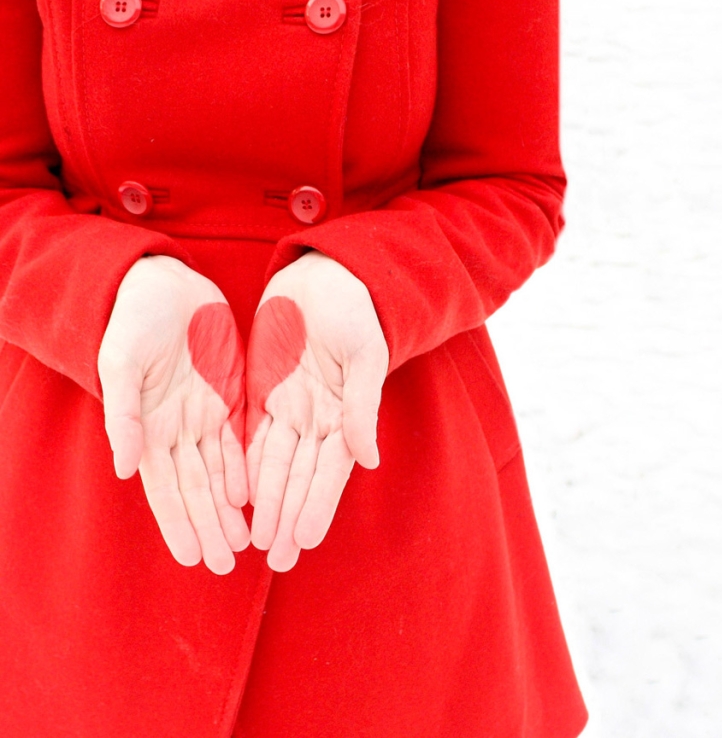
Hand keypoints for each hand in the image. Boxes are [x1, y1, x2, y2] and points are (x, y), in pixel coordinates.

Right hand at [98, 256, 249, 573]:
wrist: (164, 282)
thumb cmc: (134, 319)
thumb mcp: (123, 362)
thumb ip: (124, 415)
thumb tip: (125, 467)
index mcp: (149, 425)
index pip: (165, 486)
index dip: (178, 522)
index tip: (192, 557)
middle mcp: (178, 427)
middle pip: (197, 487)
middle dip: (210, 525)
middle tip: (227, 563)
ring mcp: (205, 413)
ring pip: (220, 471)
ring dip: (230, 508)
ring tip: (245, 541)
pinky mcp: (231, 394)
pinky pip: (240, 440)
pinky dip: (245, 470)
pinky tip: (254, 496)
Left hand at [246, 251, 388, 570]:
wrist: (327, 274)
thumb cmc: (355, 308)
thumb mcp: (365, 353)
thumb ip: (362, 406)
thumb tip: (369, 460)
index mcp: (343, 411)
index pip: (329, 470)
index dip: (316, 505)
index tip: (305, 541)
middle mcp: (316, 416)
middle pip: (300, 477)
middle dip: (288, 518)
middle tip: (276, 560)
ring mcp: (289, 405)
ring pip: (275, 464)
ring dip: (268, 504)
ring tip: (257, 541)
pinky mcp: (263, 390)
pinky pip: (253, 435)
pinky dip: (248, 467)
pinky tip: (240, 497)